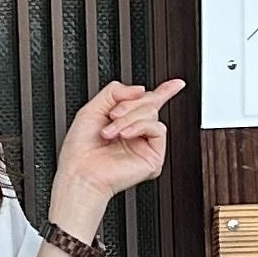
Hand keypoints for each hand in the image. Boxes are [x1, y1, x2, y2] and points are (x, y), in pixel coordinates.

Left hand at [50, 76, 187, 232]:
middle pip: (147, 102)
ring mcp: (145, 144)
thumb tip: (141, 89)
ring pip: (151, 113)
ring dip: (129, 118)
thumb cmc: (80, 150)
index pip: (147, 103)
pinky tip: (126, 135)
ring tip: (112, 131)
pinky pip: (157, 129)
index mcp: (122, 122)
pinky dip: (140, 126)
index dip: (164, 91)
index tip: (177, 83)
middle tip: (112, 115)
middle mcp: (136, 133)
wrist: (80, 173)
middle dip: (128, 104)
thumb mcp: (92, 109)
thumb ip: (115, 92)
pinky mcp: (153, 156)